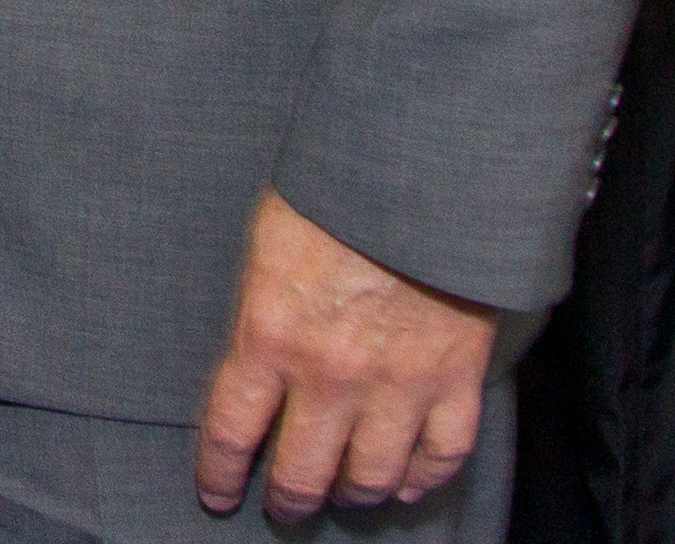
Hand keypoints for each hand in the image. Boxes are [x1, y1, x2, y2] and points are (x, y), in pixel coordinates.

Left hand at [190, 192, 497, 524]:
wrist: (421, 168)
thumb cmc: (335, 189)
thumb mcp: (267, 244)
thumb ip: (261, 311)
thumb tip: (254, 359)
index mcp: (270, 334)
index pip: (231, 433)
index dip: (220, 475)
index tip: (218, 495)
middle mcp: (330, 374)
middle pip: (302, 473)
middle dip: (289, 499)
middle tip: (285, 507)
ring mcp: (397, 382)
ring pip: (372, 477)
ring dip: (354, 494)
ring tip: (345, 492)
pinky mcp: (455, 377)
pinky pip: (442, 455)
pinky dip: (425, 479)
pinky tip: (409, 482)